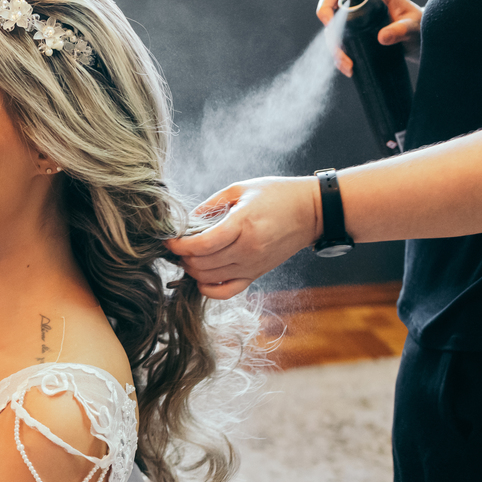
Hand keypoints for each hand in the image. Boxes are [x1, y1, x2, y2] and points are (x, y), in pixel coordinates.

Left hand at [165, 176, 320, 299]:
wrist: (313, 212)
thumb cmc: (277, 195)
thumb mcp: (241, 189)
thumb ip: (210, 205)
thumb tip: (185, 221)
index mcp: (243, 224)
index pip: (202, 244)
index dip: (179, 245)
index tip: (168, 240)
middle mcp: (248, 249)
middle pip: (202, 264)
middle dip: (183, 257)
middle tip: (177, 246)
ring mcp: (253, 265)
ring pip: (209, 278)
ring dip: (192, 270)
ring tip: (188, 257)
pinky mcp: (257, 274)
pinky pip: (226, 292)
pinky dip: (208, 289)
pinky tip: (202, 278)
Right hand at [318, 0, 422, 76]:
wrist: (416, 42)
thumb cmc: (418, 28)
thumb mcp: (413, 28)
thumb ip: (401, 30)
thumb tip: (382, 37)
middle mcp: (362, 3)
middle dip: (326, 11)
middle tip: (329, 25)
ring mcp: (354, 20)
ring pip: (332, 26)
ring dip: (333, 45)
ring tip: (348, 63)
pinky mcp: (351, 36)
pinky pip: (337, 44)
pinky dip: (338, 58)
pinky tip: (349, 68)